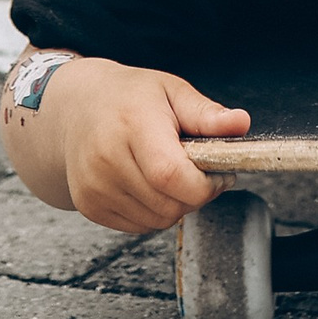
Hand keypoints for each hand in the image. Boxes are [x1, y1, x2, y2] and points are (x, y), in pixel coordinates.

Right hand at [50, 60, 249, 234]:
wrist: (76, 107)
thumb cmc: (130, 98)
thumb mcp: (171, 91)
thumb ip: (206, 113)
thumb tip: (241, 123)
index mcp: (132, 124)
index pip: (172, 176)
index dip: (205, 185)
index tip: (218, 173)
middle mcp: (106, 158)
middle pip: (169, 204)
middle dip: (194, 195)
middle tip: (194, 169)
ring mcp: (94, 185)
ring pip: (157, 220)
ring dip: (174, 205)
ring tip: (167, 173)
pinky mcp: (88, 204)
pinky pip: (139, 226)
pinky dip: (153, 212)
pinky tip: (146, 183)